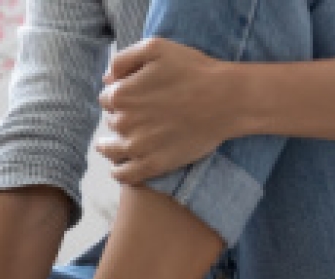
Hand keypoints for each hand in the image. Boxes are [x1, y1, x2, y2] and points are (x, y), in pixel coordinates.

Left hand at [96, 37, 240, 184]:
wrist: (227, 99)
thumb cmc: (194, 70)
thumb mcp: (156, 47)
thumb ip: (123, 59)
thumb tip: (107, 79)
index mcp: (121, 94)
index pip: (107, 98)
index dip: (119, 96)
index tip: (134, 97)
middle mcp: (124, 122)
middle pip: (112, 122)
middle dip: (122, 118)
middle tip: (141, 116)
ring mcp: (137, 147)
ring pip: (111, 150)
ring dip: (111, 146)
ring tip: (111, 146)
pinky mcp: (153, 165)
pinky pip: (123, 175)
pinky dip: (118, 172)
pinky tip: (119, 167)